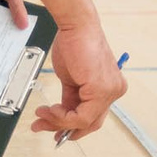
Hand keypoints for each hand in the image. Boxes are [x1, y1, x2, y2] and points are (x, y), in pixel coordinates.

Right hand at [30, 21, 126, 140]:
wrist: (75, 26)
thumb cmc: (74, 45)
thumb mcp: (71, 79)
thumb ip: (71, 99)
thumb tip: (61, 116)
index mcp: (110, 88)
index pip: (93, 117)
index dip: (72, 127)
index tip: (54, 130)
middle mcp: (115, 91)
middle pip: (90, 123)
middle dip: (63, 127)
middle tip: (42, 125)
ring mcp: (110, 91)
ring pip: (84, 122)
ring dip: (58, 121)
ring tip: (41, 114)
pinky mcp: (101, 90)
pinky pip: (81, 116)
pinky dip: (62, 116)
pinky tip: (50, 109)